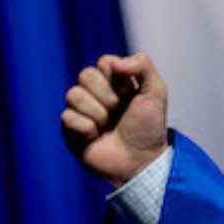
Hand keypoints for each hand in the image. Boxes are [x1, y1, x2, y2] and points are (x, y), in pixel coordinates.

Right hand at [62, 52, 169, 187]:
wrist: (140, 161)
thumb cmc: (148, 128)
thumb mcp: (156, 92)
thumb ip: (143, 65)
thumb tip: (114, 63)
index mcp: (115, 81)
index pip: (104, 62)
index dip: (117, 78)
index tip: (130, 94)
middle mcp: (95, 93)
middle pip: (85, 75)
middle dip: (107, 96)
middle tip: (117, 111)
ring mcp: (81, 110)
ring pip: (73, 94)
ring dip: (97, 113)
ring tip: (107, 125)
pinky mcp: (70, 128)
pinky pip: (67, 116)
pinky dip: (86, 128)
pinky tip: (96, 137)